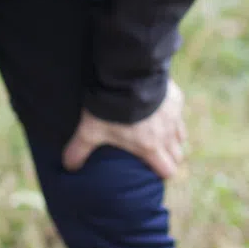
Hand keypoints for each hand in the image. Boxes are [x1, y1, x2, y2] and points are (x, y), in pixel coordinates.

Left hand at [61, 80, 186, 177]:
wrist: (128, 74)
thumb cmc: (110, 106)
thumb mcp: (91, 129)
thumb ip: (80, 149)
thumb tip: (68, 166)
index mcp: (151, 146)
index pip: (167, 171)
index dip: (160, 173)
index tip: (150, 170)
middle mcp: (168, 134)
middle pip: (178, 156)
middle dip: (167, 157)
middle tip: (152, 153)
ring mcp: (174, 115)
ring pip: (180, 134)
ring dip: (171, 137)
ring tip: (155, 132)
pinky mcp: (176, 97)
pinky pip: (178, 111)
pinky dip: (171, 113)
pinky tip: (157, 107)